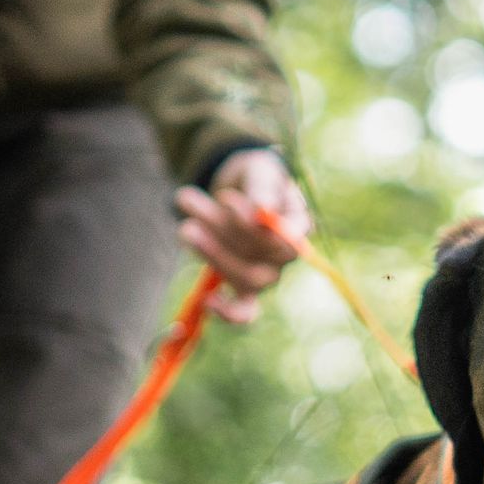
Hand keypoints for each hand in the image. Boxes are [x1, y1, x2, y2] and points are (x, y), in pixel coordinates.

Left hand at [174, 148, 310, 325]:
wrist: (240, 188)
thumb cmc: (254, 178)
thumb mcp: (259, 171)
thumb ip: (262, 186)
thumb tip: (262, 209)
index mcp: (298, 224)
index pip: (287, 239)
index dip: (254, 227)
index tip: (225, 199)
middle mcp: (284, 255)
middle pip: (261, 259)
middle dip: (222, 231)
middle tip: (189, 200)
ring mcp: (265, 274)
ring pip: (244, 277)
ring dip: (211, 252)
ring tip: (185, 225)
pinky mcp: (243, 286)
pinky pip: (245, 311)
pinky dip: (228, 312)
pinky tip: (207, 301)